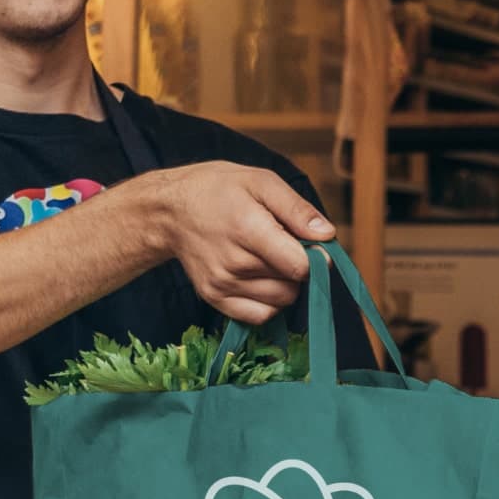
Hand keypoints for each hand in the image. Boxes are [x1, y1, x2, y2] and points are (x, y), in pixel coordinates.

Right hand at [136, 161, 335, 324]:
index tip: (311, 244)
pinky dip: (268, 302)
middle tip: (283, 246)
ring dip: (284, 285)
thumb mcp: (261, 182)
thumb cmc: (219, 190)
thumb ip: (297, 209)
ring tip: (268, 259)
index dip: (315, 257)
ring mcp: (222, 284)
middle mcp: (234, 263)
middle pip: (293, 285)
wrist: (170, 210)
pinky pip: (259, 316)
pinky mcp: (214, 298)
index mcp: (248, 230)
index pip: (300, 266)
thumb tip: (327, 235)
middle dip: (298, 269)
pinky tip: (261, 279)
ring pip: (280, 301)